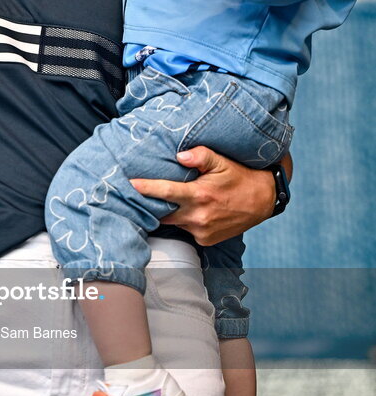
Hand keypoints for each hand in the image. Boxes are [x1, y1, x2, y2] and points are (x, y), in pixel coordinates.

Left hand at [130, 146, 274, 245]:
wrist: (263, 201)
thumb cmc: (239, 177)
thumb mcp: (222, 162)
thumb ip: (200, 156)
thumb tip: (180, 155)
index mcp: (199, 195)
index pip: (166, 191)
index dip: (146, 188)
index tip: (130, 184)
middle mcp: (199, 216)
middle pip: (163, 212)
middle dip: (154, 205)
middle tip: (145, 195)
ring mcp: (202, 231)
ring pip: (174, 222)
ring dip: (172, 213)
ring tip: (177, 201)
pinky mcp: (206, 240)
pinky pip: (187, 230)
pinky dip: (186, 222)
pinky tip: (195, 212)